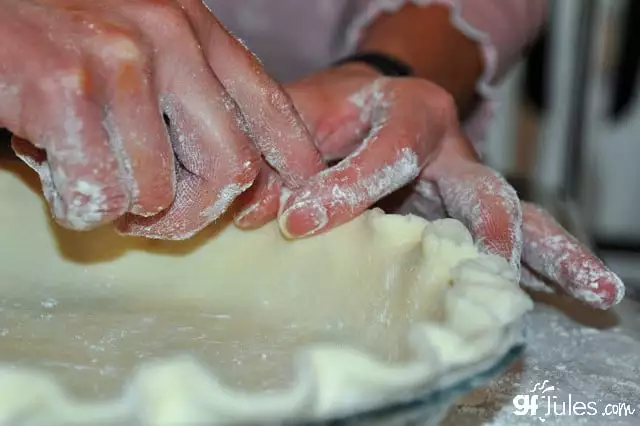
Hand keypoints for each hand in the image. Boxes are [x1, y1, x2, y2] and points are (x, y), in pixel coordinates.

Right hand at [1, 0, 323, 238]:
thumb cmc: (57, 27)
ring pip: (159, 193)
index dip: (294, 161)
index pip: (269, 105)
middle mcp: (169, 37)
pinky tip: (52, 168)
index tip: (299, 196)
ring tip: (88, 173)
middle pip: (233, 167)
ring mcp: (121, 62)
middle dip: (196, 212)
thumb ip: (191, 92)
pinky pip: (101, 197)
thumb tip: (240, 170)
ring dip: (123, 207)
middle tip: (157, 216)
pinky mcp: (67, 90)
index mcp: (194, 26)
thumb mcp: (141, 39)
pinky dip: (77, 204)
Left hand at [237, 63, 623, 308]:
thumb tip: (263, 212)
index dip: (348, 191)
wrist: (364, 106)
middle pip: (484, 188)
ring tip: (595, 289)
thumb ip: (282, 155)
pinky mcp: (467, 213)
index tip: (299, 223)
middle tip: (492, 266)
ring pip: (516, 218)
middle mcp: (452, 148)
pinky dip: (543, 266)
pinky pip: (514, 239)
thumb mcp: (302, 116)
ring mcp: (466, 184)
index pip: (391, 153)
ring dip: (550, 255)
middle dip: (486, 229)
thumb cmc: (330, 111)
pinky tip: (583, 295)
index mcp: (411, 110)